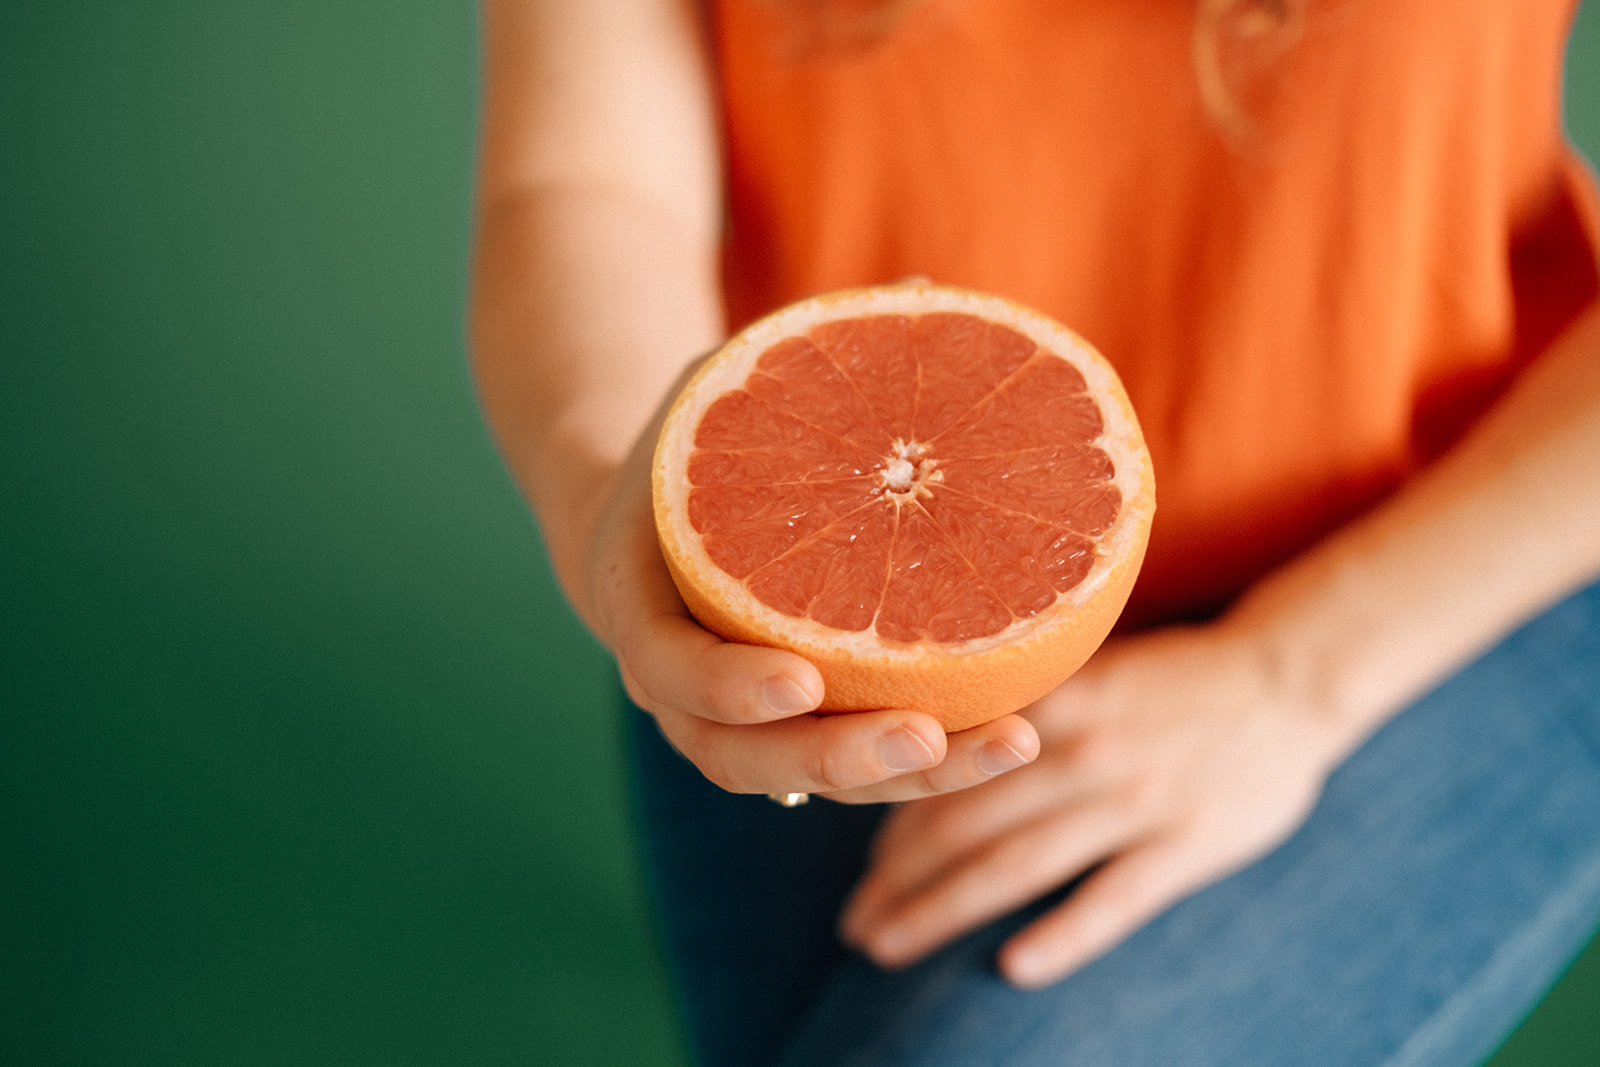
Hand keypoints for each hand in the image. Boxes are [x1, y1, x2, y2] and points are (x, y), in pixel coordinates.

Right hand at [586, 368, 1040, 803]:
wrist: (641, 517)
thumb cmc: (691, 445)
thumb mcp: (726, 390)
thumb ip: (805, 359)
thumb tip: (927, 291)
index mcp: (640, 606)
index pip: (669, 668)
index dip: (729, 685)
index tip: (803, 678)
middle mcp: (679, 685)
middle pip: (744, 756)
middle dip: (839, 755)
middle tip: (926, 735)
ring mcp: (731, 720)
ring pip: (807, 777)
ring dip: (903, 776)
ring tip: (1014, 743)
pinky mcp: (786, 729)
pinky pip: (847, 764)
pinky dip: (918, 763)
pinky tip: (1007, 734)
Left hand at [840, 619, 1353, 982]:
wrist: (1289, 676)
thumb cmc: (1177, 676)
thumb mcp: (1090, 665)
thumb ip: (1022, 701)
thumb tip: (939, 740)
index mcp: (1046, 702)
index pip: (946, 770)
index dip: (891, 820)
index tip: (859, 860)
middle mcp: (1077, 751)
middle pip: (963, 825)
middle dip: (896, 879)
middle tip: (854, 921)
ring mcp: (1131, 800)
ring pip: (1016, 865)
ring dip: (941, 910)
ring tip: (888, 946)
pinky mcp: (1185, 843)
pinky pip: (1111, 900)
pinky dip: (1061, 937)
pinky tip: (1012, 967)